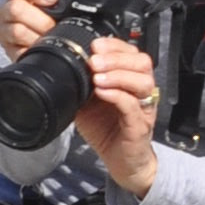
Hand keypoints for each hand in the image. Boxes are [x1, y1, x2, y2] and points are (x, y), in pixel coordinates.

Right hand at [0, 0, 73, 59]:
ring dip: (38, 33)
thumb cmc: (60, 10)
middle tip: (54, 22)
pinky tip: (43, 45)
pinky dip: (34, 47)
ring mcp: (6, 31)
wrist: (64, 39)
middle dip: (40, 17)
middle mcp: (8, 10)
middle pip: (14, 8)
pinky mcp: (10, 51)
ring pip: (16, 30)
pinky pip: (19, 50)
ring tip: (50, 35)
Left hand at [71, 33, 159, 197]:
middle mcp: (141, 90)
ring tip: (97, 77)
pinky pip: (134, 106)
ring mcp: (143, 107)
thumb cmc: (106, 130)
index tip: (95, 44)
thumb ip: (81, 84)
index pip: (131, 52)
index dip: (114, 45)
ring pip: (142, 81)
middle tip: (94, 60)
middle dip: (116, 57)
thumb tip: (61, 67)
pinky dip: (118, 96)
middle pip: (142, 62)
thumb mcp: (87, 101)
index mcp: (130, 79)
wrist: (120, 160)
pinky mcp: (140, 125)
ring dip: (118, 75)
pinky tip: (102, 92)